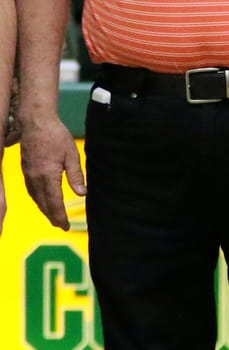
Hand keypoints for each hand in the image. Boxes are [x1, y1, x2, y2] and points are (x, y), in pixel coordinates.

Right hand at [20, 116, 85, 230]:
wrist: (36, 123)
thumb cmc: (56, 136)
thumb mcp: (71, 154)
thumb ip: (76, 175)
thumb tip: (82, 194)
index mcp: (48, 175)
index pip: (54, 202)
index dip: (59, 216)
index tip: (66, 226)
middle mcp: (35, 177)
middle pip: (43, 203)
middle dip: (52, 216)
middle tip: (62, 226)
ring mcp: (28, 174)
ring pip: (35, 198)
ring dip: (44, 209)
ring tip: (53, 218)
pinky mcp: (25, 170)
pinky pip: (31, 190)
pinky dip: (37, 199)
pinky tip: (42, 202)